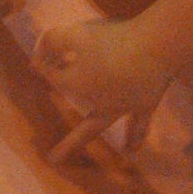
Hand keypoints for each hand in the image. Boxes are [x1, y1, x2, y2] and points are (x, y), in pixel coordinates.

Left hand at [35, 18, 171, 162]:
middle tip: (52, 159)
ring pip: (101, 127)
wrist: (156, 48)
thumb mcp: (75, 34)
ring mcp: (121, 107)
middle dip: (65, 141)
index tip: (36, 60)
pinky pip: (139, 124)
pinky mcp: (145, 104)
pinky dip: (135, 137)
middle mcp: (95, 103)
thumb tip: (39, 55)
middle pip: (76, 123)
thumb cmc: (114, 39)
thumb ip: (53, 42)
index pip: (53, 77)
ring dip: (95, 140)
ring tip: (79, 157)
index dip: (44, 65)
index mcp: (76, 85)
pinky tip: (134, 149)